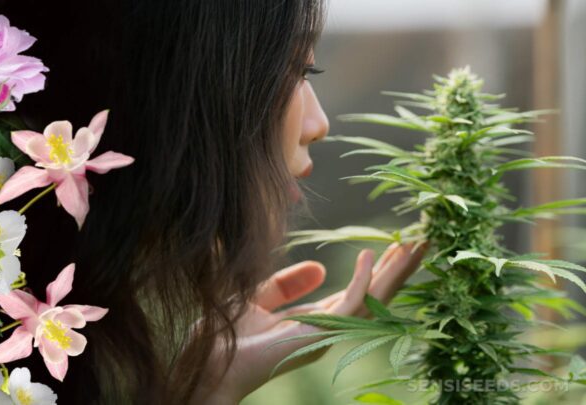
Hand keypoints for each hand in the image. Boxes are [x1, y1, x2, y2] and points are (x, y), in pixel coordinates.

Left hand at [189, 242, 426, 404]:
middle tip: (421, 241)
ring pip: (372, 300)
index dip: (377, 270)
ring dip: (395, 273)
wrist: (211, 362)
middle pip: (373, 296)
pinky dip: (363, 280)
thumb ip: (287, 284)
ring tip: (416, 246)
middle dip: (398, 269)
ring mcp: (325, 332)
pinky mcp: (317, 333)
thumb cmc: (229, 334)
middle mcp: (328, 328)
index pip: (357, 293)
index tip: (395, 247)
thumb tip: (321, 267)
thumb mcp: (259, 298)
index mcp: (316, 321)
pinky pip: (350, 303)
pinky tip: (371, 256)